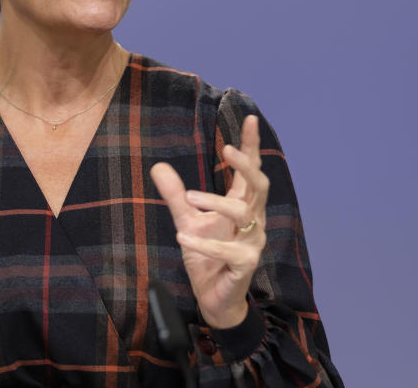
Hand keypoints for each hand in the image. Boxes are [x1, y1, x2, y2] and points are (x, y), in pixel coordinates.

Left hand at [150, 115, 268, 328]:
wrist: (215, 298)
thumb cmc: (207, 255)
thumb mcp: (187, 220)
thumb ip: (175, 195)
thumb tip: (158, 166)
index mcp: (242, 205)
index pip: (250, 171)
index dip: (250, 145)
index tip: (248, 119)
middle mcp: (252, 221)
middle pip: (260, 186)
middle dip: (247, 165)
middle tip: (227, 149)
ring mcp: (252, 243)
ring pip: (244, 215)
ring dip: (216, 202)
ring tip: (189, 198)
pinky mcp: (245, 265)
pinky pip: (229, 251)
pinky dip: (205, 244)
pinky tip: (183, 238)